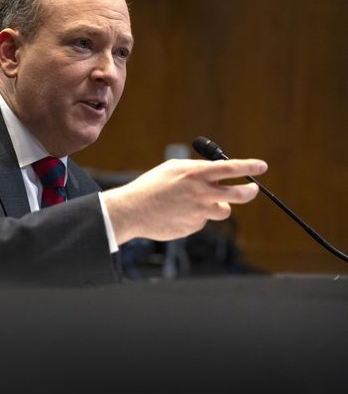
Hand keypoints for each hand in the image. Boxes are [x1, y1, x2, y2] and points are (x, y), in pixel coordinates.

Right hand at [100, 158, 267, 243]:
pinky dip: (194, 217)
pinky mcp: (194, 227)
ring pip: (223, 210)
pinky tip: (177, 214)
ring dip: (217, 206)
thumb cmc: (150, 187)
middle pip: (240, 194)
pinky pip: (203, 221)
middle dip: (250, 191)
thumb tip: (215, 171)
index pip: (232, 168)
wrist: (132, 211)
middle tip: (252, 189)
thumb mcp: (172, 169)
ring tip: (197, 204)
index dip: (250, 166)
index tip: (261, 166)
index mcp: (197, 174)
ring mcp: (200, 212)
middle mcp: (202, 193)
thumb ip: (195, 169)